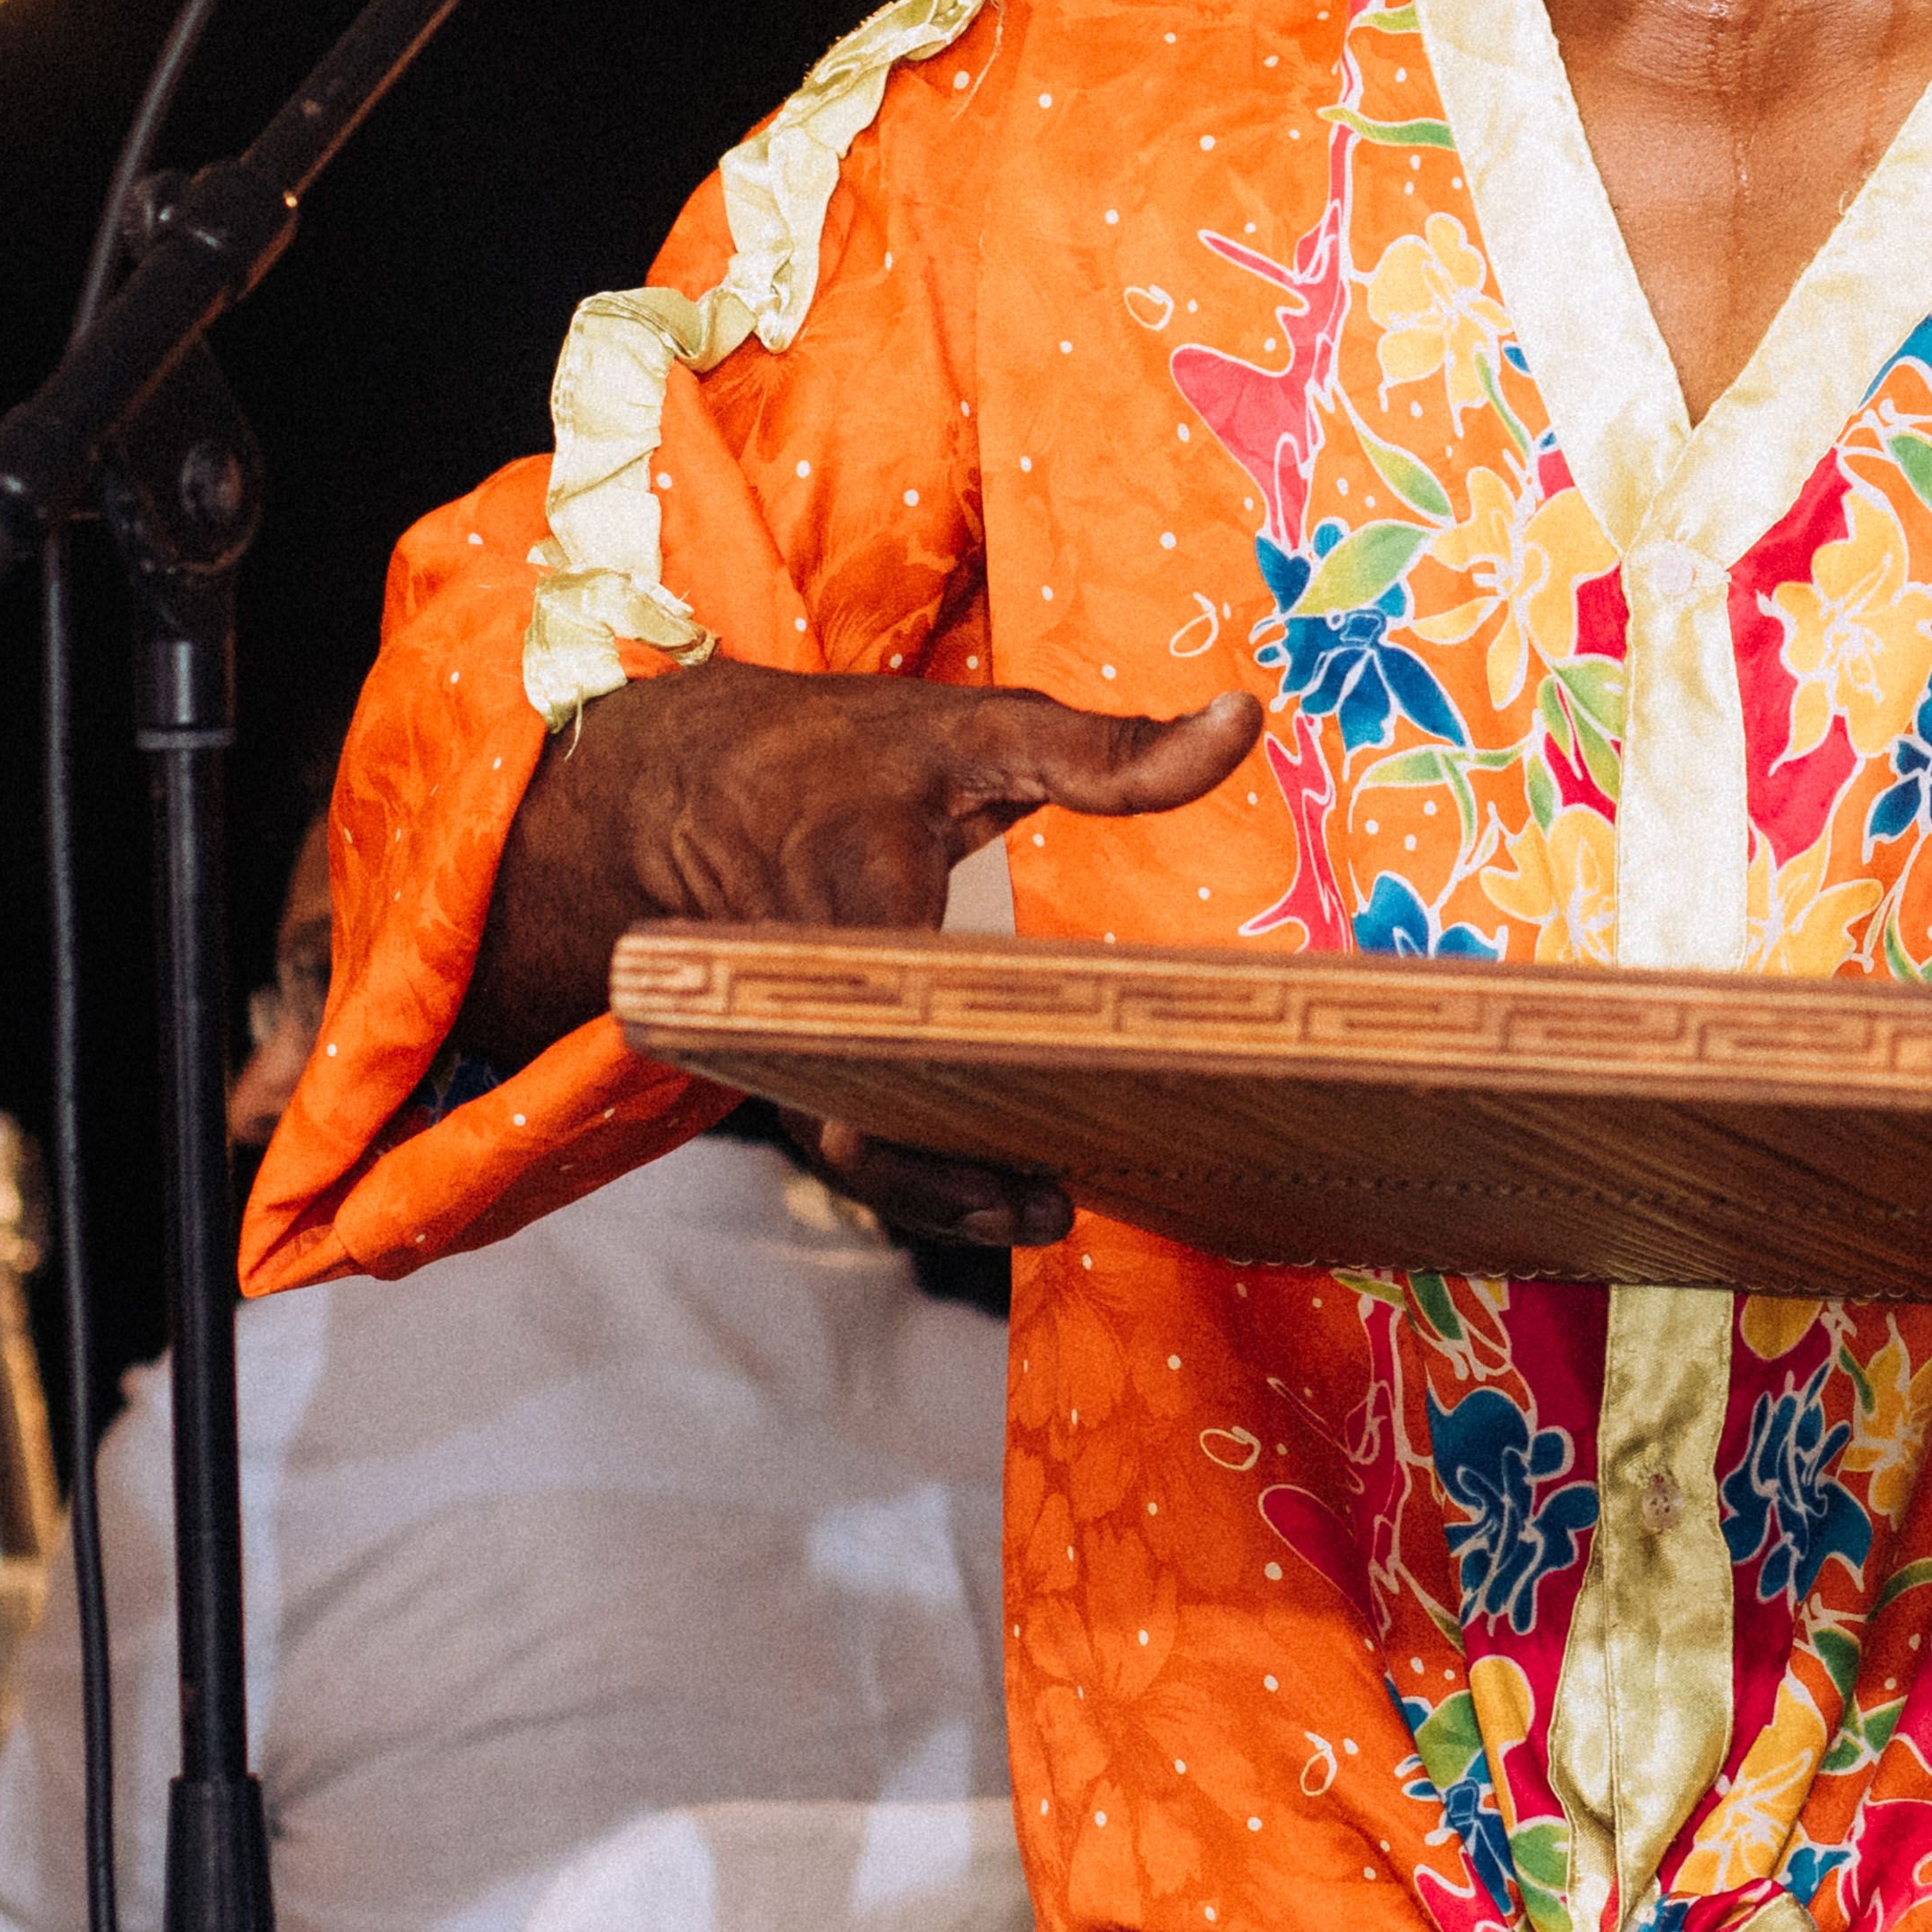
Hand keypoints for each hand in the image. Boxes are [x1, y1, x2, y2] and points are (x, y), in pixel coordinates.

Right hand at [462, 659, 1263, 1249]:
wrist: (687, 787)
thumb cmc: (844, 752)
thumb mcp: (974, 730)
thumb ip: (1106, 748)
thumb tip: (1245, 719)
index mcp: (851, 881)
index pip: (896, 974)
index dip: (951, 1039)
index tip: (1045, 1078)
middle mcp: (798, 976)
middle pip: (866, 1091)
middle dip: (951, 1161)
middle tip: (1055, 1197)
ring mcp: (785, 1036)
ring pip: (853, 1141)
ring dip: (942, 1190)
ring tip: (1045, 1212)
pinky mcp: (794, 1068)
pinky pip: (852, 1140)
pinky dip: (921, 1177)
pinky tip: (1006, 1196)